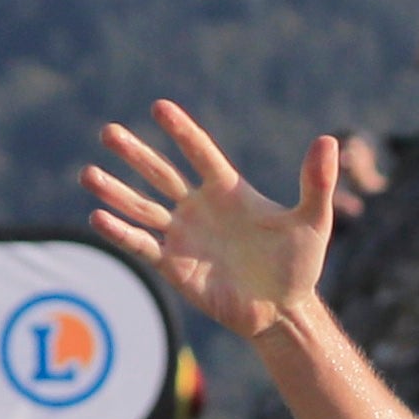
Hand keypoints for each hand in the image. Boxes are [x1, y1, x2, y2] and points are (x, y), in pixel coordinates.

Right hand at [87, 103, 340, 344]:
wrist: (283, 311)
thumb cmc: (299, 265)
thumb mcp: (313, 222)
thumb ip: (316, 183)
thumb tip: (330, 140)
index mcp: (228, 190)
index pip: (199, 152)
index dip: (181, 131)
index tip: (159, 108)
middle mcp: (199, 207)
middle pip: (161, 174)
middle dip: (135, 154)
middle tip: (107, 132)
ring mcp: (183, 236)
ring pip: (143, 207)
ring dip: (116, 192)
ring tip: (88, 174)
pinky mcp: (173, 266)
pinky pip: (142, 245)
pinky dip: (120, 232)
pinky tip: (97, 217)